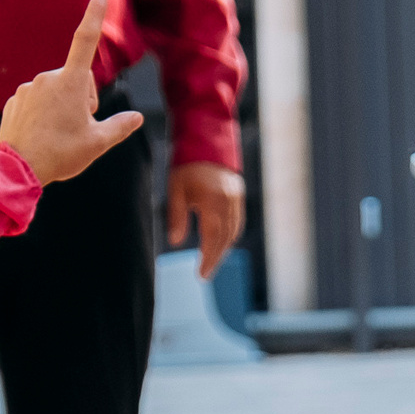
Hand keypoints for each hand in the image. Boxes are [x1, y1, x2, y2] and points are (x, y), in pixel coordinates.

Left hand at [0, 0, 145, 183]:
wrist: (17, 170)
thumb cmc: (60, 155)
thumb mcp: (97, 144)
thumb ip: (120, 127)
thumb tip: (137, 117)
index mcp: (71, 82)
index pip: (86, 40)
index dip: (95, 15)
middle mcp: (48, 78)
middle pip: (77, 81)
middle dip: (82, 100)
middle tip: (77, 129)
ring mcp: (29, 88)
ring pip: (56, 93)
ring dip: (62, 108)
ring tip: (57, 136)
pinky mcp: (16, 100)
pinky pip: (37, 102)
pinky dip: (43, 116)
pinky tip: (41, 136)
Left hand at [167, 159, 244, 278]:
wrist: (205, 139)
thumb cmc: (186, 165)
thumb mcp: (176, 190)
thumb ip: (177, 217)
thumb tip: (176, 242)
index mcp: (212, 202)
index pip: (212, 238)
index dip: (207, 258)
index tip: (201, 274)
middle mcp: (228, 202)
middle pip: (225, 239)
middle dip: (215, 258)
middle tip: (205, 274)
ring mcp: (236, 198)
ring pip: (233, 231)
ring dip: (223, 249)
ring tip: (211, 262)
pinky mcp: (239, 194)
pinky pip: (237, 221)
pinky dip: (229, 235)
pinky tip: (221, 243)